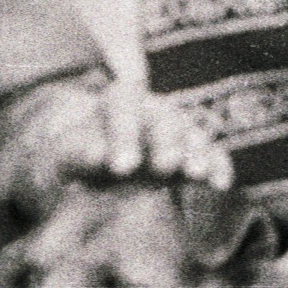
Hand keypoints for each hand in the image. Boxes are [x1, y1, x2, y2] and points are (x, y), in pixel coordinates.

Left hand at [54, 78, 231, 189]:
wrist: (94, 166)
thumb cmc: (77, 157)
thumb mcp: (66, 152)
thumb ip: (78, 152)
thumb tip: (98, 153)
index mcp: (115, 102)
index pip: (122, 106)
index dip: (125, 133)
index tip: (122, 167)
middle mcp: (150, 110)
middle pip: (163, 118)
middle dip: (166, 142)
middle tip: (163, 167)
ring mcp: (176, 130)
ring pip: (190, 133)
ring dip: (196, 153)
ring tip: (197, 175)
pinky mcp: (193, 154)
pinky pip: (212, 154)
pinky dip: (218, 166)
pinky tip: (220, 185)